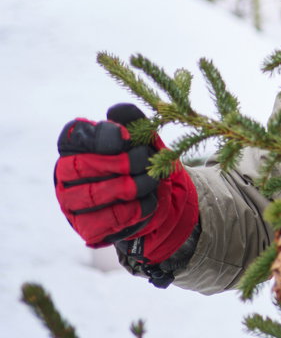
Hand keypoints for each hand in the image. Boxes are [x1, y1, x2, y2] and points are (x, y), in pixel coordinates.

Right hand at [54, 103, 198, 263]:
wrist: (158, 196)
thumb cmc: (143, 159)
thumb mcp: (143, 137)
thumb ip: (132, 121)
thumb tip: (117, 110)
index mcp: (75, 146)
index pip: (74, 136)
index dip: (101, 136)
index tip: (126, 138)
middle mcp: (65, 175)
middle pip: (83, 166)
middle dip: (123, 162)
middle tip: (146, 159)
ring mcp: (72, 204)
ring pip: (95, 193)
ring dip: (132, 186)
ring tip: (152, 180)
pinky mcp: (88, 227)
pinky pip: (109, 218)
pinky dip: (135, 208)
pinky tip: (148, 199)